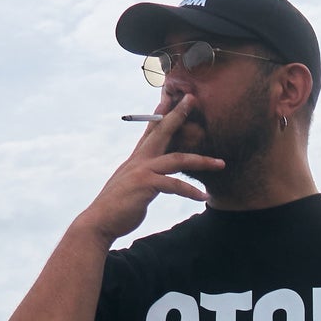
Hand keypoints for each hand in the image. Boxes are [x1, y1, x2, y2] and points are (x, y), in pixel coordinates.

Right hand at [76, 97, 223, 243]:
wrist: (99, 222)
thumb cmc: (117, 207)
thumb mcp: (131, 186)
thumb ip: (144, 178)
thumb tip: (153, 180)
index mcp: (136, 159)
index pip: (149, 131)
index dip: (159, 115)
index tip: (168, 99)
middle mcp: (138, 160)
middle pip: (162, 132)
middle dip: (178, 115)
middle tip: (192, 99)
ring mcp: (142, 171)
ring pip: (177, 158)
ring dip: (201, 160)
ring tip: (221, 163)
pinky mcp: (145, 185)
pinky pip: (174, 185)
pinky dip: (190, 191)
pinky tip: (204, 197)